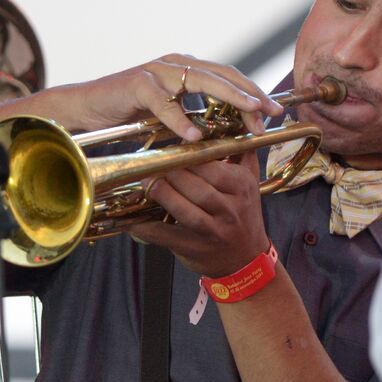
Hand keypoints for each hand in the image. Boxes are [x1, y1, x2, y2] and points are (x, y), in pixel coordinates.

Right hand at [53, 53, 281, 141]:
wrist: (87, 107)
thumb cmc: (129, 111)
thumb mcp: (170, 112)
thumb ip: (195, 115)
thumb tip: (228, 129)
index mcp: (186, 69)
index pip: (228, 76)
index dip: (252, 91)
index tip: (273, 110)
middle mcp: (176, 64)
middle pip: (223, 75)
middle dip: (251, 94)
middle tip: (271, 112)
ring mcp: (157, 71)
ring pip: (202, 82)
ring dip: (230, 98)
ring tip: (250, 114)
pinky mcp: (137, 85)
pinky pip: (164, 104)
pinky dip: (180, 120)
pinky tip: (195, 135)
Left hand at [128, 151, 269, 276]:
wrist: (246, 260)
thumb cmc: (243, 215)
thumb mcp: (250, 183)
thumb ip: (242, 153)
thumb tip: (236, 121)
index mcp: (242, 188)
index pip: (214, 169)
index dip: (190, 157)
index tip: (173, 149)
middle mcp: (231, 210)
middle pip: (199, 188)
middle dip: (173, 174)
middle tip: (154, 163)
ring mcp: (214, 232)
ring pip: (186, 211)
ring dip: (164, 195)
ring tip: (147, 183)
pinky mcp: (195, 249)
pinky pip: (168, 237)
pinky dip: (148, 228)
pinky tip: (132, 219)